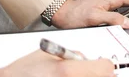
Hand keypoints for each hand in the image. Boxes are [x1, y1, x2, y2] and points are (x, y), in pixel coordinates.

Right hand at [0, 50, 114, 76]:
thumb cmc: (23, 71)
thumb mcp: (47, 54)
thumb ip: (69, 55)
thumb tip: (84, 59)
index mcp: (67, 71)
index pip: (104, 68)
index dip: (105, 65)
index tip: (103, 64)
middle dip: (98, 74)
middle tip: (92, 71)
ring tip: (73, 75)